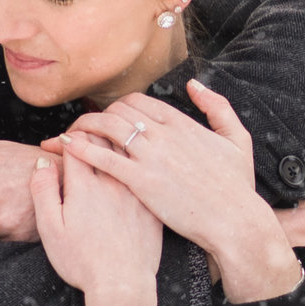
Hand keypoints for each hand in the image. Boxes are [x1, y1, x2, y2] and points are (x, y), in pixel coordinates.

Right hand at [30, 151, 161, 305]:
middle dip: (89, 132)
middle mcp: (113, 182)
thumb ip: (43, 191)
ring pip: (128, 151)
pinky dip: (137, 162)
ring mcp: (135, 192)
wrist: (123, 286)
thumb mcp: (50, 228)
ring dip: (115, 141)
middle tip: (80, 138)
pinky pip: (146, 172)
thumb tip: (42, 162)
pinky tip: (131, 166)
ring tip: (105, 144)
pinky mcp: (151, 205)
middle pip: (104, 140)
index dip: (64, 139)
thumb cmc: (82, 262)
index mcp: (84, 186)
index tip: (57, 145)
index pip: (76, 142)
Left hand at [56, 80, 300, 303]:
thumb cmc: (236, 187)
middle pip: (118, 112)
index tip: (108, 119)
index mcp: (182, 124)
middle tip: (82, 128)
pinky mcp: (142, 181)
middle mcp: (164, 134)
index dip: (117, 108)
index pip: (138, 102)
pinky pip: (104, 158)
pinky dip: (82, 150)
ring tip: (67, 136)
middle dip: (96, 116)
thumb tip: (195, 85)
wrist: (234, 220)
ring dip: (83, 128)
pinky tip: (67, 148)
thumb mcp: (237, 139)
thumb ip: (217, 106)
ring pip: (107, 129)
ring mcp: (152, 156)